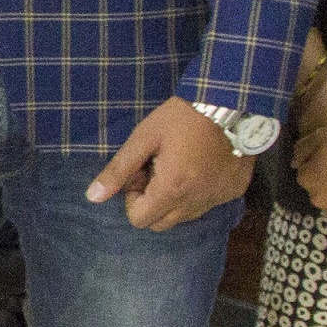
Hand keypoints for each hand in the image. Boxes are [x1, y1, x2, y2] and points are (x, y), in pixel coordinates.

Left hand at [86, 97, 252, 231]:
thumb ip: (118, 170)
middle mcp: (197, 201)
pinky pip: (208, 204)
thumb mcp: (143, 138)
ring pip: (185, 217)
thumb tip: (93, 197)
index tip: (140, 172)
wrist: (230, 102)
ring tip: (178, 166)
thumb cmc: (181, 118)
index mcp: (172, 189)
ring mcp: (219, 198)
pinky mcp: (234, 191)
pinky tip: (200, 166)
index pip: (140, 220)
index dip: (132, 198)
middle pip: (161, 224)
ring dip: (174, 200)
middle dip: (151, 203)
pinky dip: (198, 193)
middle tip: (156, 170)